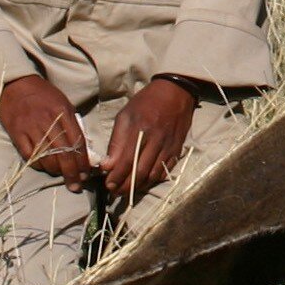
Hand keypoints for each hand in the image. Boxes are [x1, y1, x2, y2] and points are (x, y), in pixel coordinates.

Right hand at [0, 74, 96, 190]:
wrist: (17, 84)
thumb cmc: (43, 95)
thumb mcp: (63, 103)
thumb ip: (72, 124)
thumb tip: (82, 149)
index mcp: (63, 112)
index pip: (77, 141)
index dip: (83, 161)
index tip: (86, 173)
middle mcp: (49, 120)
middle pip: (64, 153)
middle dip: (72, 172)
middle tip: (75, 184)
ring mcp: (32, 127)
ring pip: (48, 157)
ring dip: (56, 171)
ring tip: (61, 176)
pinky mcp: (17, 133)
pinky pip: (30, 156)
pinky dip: (39, 165)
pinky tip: (44, 167)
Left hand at [101, 76, 198, 200]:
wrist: (175, 91)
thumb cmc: (146, 102)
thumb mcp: (125, 115)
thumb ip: (116, 141)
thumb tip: (107, 165)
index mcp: (140, 129)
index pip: (127, 160)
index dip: (117, 176)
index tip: (108, 185)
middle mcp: (155, 139)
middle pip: (140, 171)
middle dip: (126, 186)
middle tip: (115, 192)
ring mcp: (168, 145)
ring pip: (154, 174)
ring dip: (139, 186)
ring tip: (128, 190)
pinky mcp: (177, 149)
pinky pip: (166, 170)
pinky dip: (154, 180)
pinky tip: (145, 182)